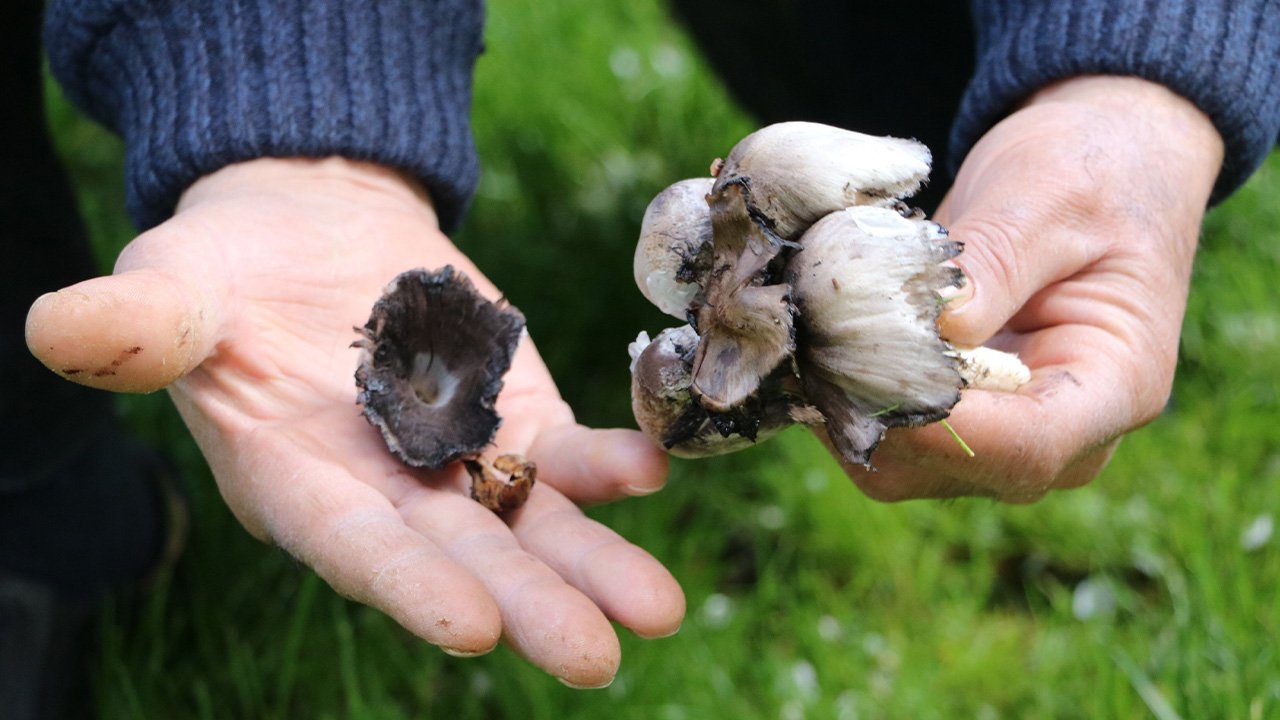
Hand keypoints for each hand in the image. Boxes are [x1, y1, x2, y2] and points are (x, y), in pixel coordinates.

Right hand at [25, 157, 682, 686]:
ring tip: (658, 610)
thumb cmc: (224, 277)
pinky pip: (565, 452)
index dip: (408, 587)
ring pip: (532, 525)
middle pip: (462, 559)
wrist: (310, 231)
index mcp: (297, 487)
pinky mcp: (514, 416)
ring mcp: (460, 462)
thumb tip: (64, 329)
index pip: (354, 549)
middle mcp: (387, 496)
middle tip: (596, 657)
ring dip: (592, 565)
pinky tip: (653, 469)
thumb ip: (140, 323)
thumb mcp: (174, 291)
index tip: (470, 629)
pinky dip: (608, 464)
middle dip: (527, 606)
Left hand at [835, 76, 1224, 501]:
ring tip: (808, 328)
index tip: (870, 373)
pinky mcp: (952, 417)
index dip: (943, 429)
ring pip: (902, 461)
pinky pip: (884, 430)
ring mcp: (1003, 432)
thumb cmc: (1087, 175)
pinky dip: (841, 391)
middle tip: (811, 337)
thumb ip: (998, 262)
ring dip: (846, 403)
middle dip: (875, 411)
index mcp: (1116, 385)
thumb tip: (939, 328)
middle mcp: (1062, 434)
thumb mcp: (1049, 198)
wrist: (1091, 167)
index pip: (1028, 447)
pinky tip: (816, 333)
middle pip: (953, 467)